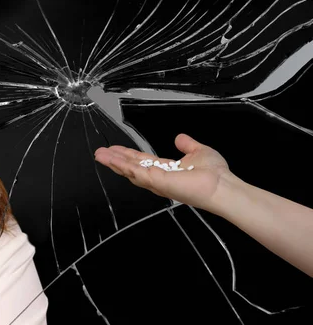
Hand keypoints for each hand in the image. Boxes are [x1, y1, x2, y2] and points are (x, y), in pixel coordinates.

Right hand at [94, 133, 233, 212]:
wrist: (223, 186)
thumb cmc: (215, 174)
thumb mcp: (199, 152)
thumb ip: (187, 145)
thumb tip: (180, 138)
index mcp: (166, 170)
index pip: (141, 161)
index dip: (127, 155)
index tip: (115, 149)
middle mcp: (158, 178)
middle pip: (131, 167)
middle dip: (115, 160)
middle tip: (100, 152)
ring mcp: (157, 182)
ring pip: (130, 171)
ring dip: (114, 162)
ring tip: (100, 154)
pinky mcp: (158, 183)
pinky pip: (137, 173)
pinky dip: (124, 166)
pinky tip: (113, 159)